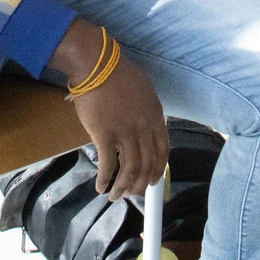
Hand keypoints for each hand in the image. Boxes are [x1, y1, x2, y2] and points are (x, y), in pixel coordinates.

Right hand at [51, 22, 166, 199]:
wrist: (96, 64)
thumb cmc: (116, 73)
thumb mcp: (143, 90)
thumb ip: (146, 111)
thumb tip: (145, 126)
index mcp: (155, 116)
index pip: (162, 150)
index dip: (157, 169)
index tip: (152, 180)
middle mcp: (144, 127)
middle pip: (147, 164)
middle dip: (140, 184)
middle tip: (133, 193)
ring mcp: (125, 132)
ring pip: (130, 170)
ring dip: (123, 187)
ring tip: (115, 195)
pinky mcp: (105, 135)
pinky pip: (109, 165)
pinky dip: (105, 180)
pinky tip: (100, 186)